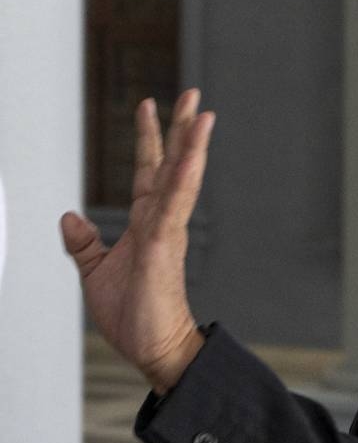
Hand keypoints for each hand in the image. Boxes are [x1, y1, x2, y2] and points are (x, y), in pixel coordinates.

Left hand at [60, 89, 214, 393]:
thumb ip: (85, 244)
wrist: (152, 347)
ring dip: (192, 145)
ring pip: (182, 178)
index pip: (150, 171)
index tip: (149, 107)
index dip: (149, 139)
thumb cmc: (133, 314)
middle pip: (174, 165)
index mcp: (146, 223)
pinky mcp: (166, 245)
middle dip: (182, 129)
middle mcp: (161, 220)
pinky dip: (184, 178)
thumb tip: (70, 219)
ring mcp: (167, 230)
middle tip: (193, 96)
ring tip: (203, 115)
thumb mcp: (95, 272)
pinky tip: (192, 156)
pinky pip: (175, 204)